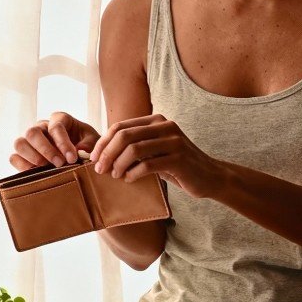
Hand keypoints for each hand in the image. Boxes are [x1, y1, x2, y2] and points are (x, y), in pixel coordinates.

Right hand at [10, 111, 99, 171]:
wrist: (82, 154)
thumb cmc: (87, 144)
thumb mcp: (94, 141)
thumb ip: (90, 144)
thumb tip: (79, 150)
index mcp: (59, 119)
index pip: (55, 127)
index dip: (63, 143)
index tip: (72, 159)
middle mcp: (41, 126)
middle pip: (32, 132)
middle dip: (46, 150)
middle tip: (59, 164)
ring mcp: (30, 140)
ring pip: (19, 143)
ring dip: (32, 157)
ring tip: (47, 168)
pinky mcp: (23, 154)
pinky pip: (14, 158)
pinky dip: (22, 166)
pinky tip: (37, 172)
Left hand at [90, 114, 219, 197]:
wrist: (210, 177)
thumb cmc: (177, 165)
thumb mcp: (155, 151)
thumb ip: (135, 147)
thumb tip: (101, 153)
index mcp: (156, 120)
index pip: (121, 126)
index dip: (103, 142)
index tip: (92, 158)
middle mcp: (165, 126)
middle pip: (125, 136)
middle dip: (107, 153)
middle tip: (99, 169)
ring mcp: (174, 141)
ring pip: (134, 149)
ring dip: (119, 164)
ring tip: (114, 176)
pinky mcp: (179, 159)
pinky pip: (148, 165)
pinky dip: (134, 174)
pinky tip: (129, 180)